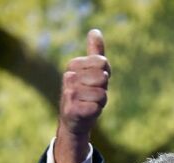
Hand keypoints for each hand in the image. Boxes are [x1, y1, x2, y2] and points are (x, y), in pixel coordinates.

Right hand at [54, 29, 108, 162]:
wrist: (74, 121)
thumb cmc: (85, 94)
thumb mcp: (91, 71)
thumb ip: (95, 52)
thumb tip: (95, 31)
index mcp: (73, 65)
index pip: (103, 63)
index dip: (105, 75)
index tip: (94, 82)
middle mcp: (68, 77)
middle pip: (103, 77)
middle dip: (103, 89)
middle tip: (92, 95)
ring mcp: (68, 93)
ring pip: (101, 93)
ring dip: (100, 101)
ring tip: (89, 103)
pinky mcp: (72, 109)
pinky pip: (97, 106)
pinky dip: (96, 111)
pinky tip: (87, 112)